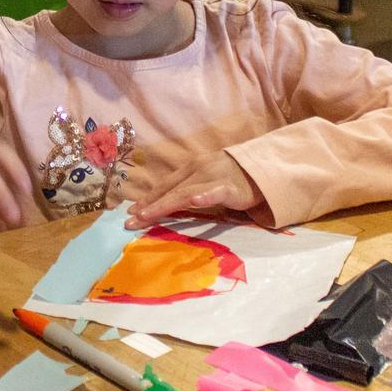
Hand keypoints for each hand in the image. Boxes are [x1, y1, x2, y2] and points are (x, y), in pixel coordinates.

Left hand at [127, 153, 259, 226]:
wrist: (262, 169)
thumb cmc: (231, 177)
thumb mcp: (204, 180)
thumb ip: (187, 189)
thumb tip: (162, 203)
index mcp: (190, 168)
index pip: (164, 185)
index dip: (147, 199)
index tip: (130, 213)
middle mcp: (198, 170)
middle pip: (169, 190)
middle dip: (148, 207)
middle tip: (129, 222)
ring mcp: (214, 177)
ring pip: (185, 193)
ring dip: (164, 204)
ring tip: (147, 215)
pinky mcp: (232, 188)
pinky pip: (216, 192)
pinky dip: (205, 196)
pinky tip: (195, 200)